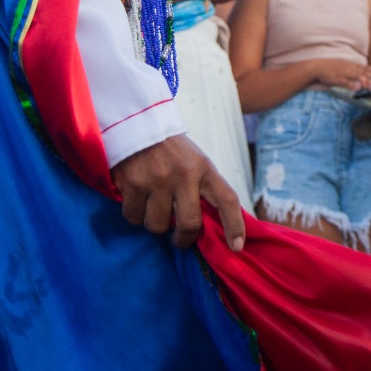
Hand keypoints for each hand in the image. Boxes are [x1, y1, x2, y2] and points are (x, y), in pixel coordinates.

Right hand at [111, 134, 244, 250]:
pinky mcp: (133, 184)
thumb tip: (213, 225)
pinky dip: (135, 214)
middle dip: (184, 238)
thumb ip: (204, 188)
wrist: (138, 124)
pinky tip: (137, 199)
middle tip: (179, 238)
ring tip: (153, 207)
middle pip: (190, 224)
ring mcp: (158, 180)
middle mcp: (184, 174)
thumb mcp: (196, 162)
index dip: (235, 225)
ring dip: (155, 223)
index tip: (237, 246)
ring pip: (158, 225)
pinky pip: (134, 217)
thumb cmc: (171, 151)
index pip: (227, 199)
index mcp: (205, 169)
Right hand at [315, 58, 370, 90]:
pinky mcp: (337, 79)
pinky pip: (346, 82)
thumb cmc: (330, 67)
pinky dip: (352, 85)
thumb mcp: (343, 65)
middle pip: (364, 73)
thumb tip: (360, 73)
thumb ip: (352, 69)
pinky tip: (357, 88)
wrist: (317, 67)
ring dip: (366, 81)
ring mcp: (343, 73)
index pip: (365, 68)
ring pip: (357, 77)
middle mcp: (349, 68)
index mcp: (351, 65)